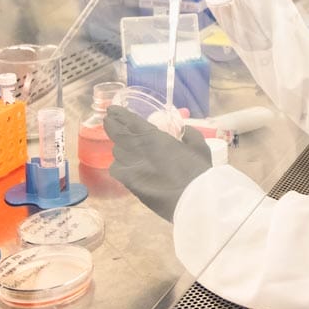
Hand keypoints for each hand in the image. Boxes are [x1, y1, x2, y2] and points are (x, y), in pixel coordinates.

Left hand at [105, 106, 211, 220]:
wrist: (190, 199)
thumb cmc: (197, 172)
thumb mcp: (199, 147)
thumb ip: (190, 135)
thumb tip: (184, 130)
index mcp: (154, 137)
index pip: (130, 121)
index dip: (119, 114)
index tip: (112, 109)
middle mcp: (137, 148)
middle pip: (117, 133)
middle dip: (112, 125)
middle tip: (109, 120)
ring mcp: (130, 165)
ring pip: (117, 151)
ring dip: (119, 146)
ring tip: (122, 144)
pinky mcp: (129, 182)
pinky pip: (116, 169)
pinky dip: (119, 165)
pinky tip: (124, 165)